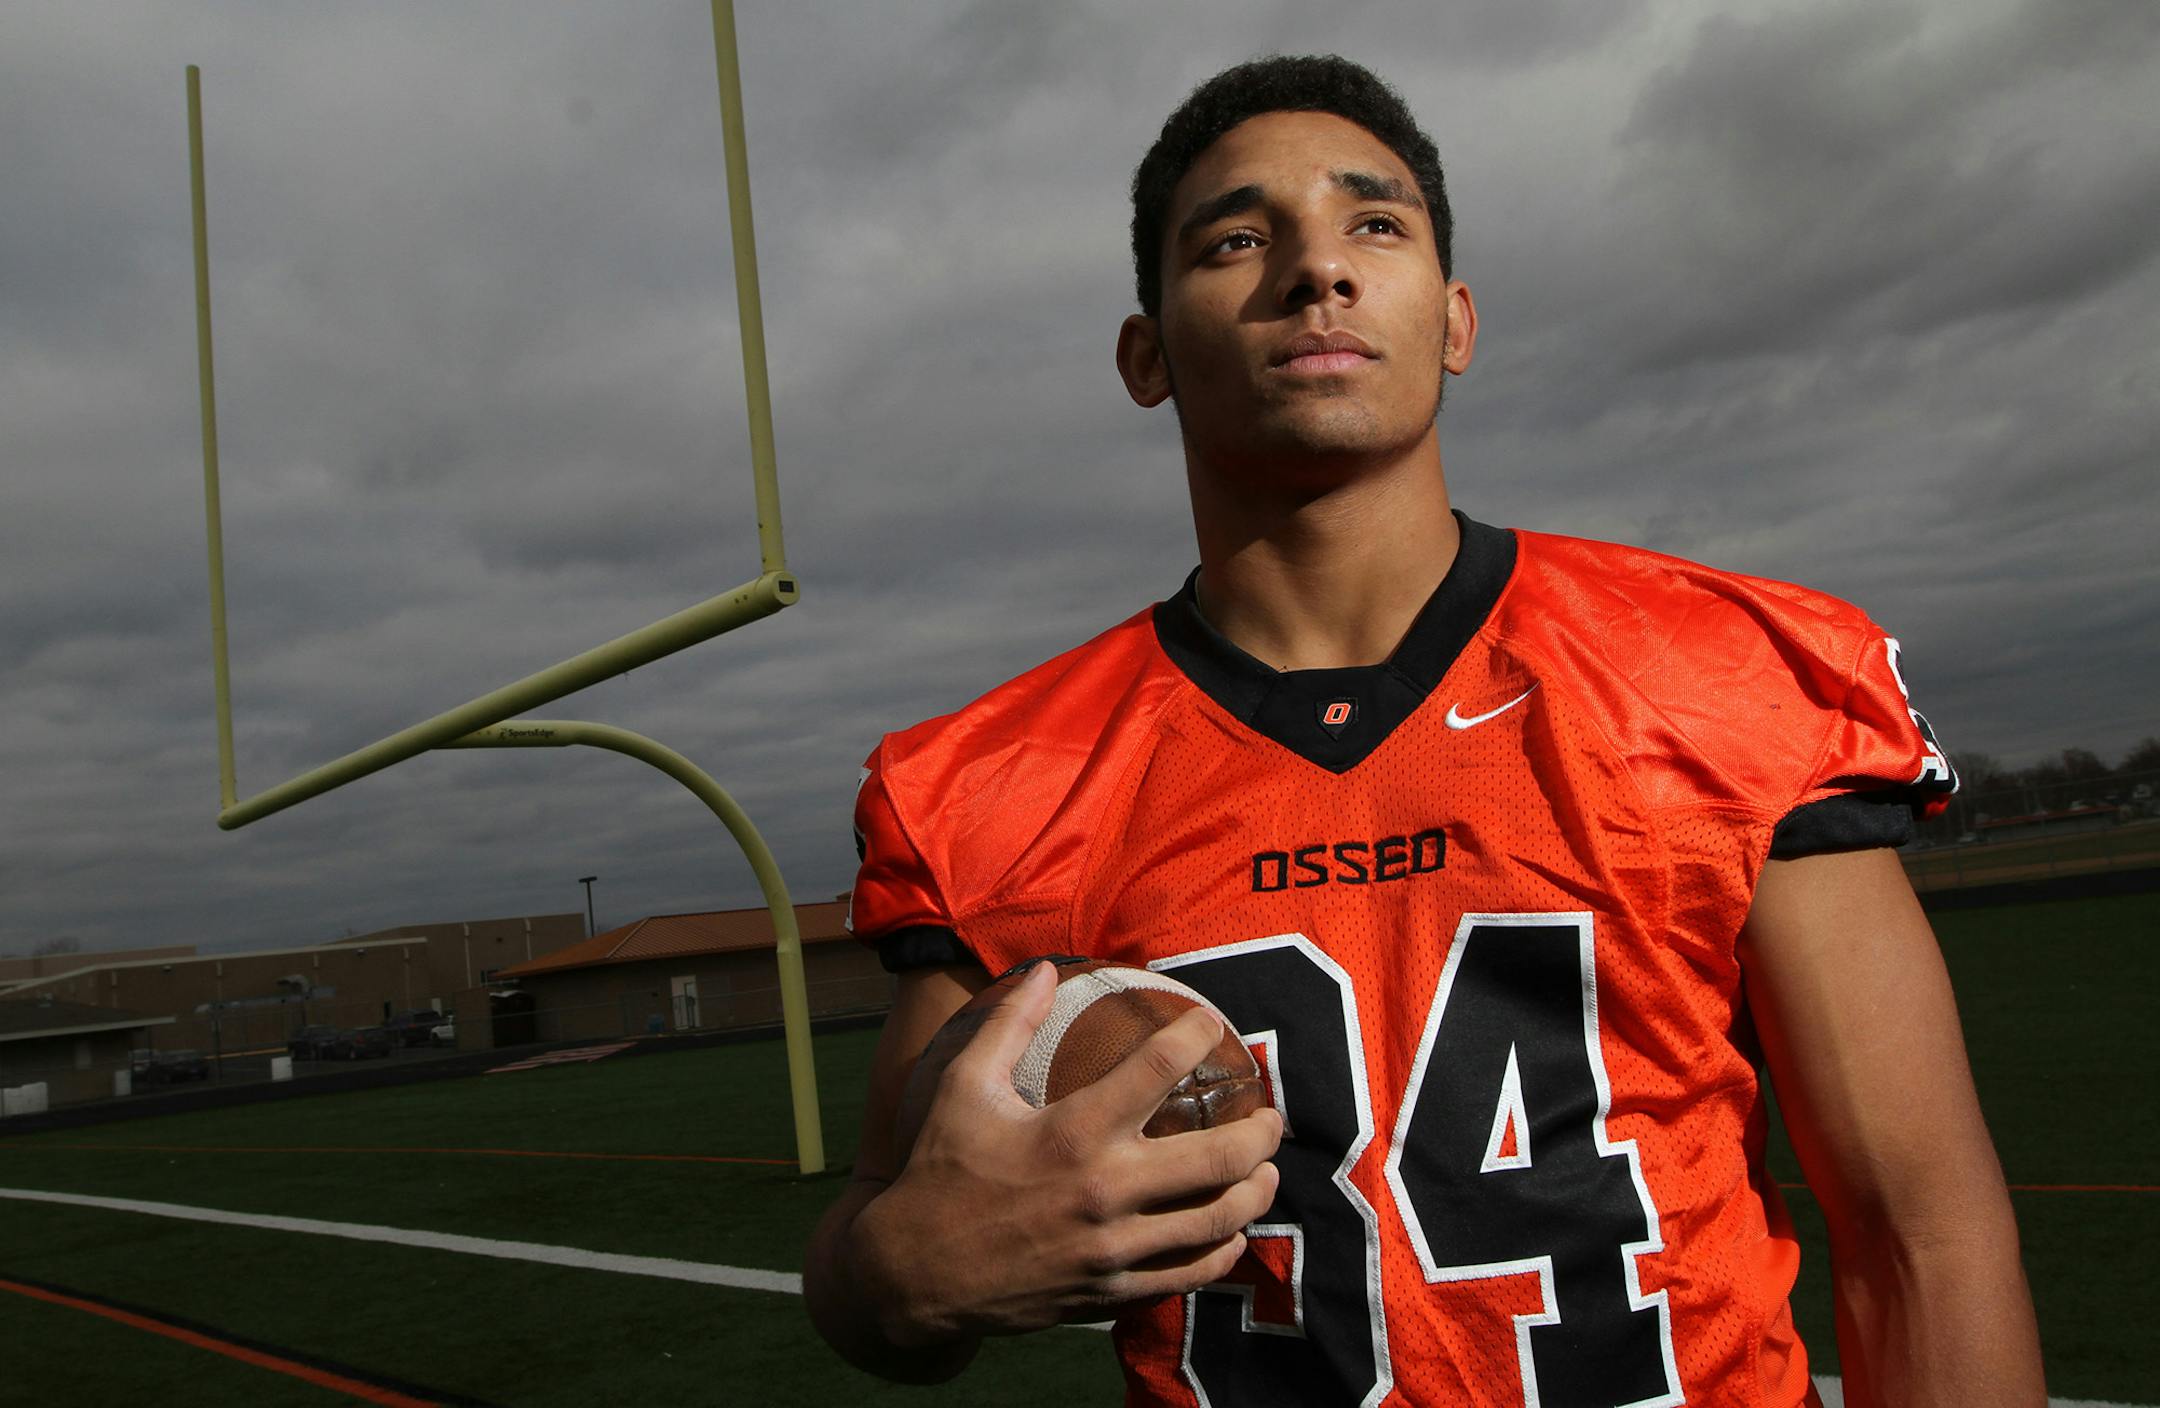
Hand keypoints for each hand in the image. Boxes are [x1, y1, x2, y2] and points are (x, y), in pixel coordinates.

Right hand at [855, 961, 1282, 1344]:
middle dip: (1261, 1132)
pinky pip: (1190, 1272)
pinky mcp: (1112, 1291)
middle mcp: (1103, 1190)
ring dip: (1255, 1191)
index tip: (1211, 1024)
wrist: (916, 1275)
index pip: (1158, 1068)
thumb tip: (1045, 968)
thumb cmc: (939, 1170)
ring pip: (1217, 1220)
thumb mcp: (961, 1085)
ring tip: (1266, 1170)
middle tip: (1273, 1116)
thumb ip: (1007, 1023)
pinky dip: (1223, 1250)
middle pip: (1217, 1156)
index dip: (1196, 1035)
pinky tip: (1231, 1229)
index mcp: (1071, 1131)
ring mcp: (1113, 1248)